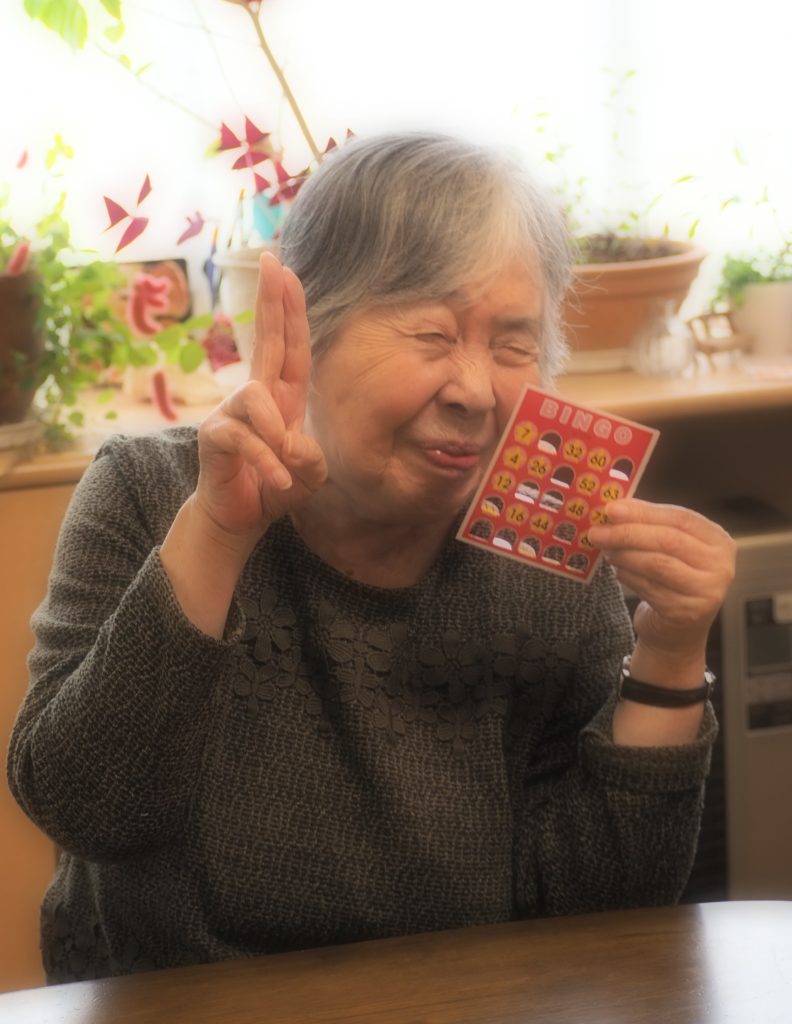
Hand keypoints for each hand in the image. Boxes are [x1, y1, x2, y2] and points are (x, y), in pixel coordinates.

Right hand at [194, 253, 326, 545]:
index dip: (289, 309)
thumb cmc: (275, 486)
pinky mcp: (214, 436)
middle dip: (270, 301)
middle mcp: (256, 396)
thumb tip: (289, 440)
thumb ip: (310, 457)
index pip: (289, 345)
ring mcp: (231, 413)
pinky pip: (245, 438)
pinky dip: (267, 463)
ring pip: (256, 399)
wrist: (240, 517)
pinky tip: (277, 482)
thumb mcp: (308, 474)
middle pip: (266, 340)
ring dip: (276, 437)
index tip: (285, 270)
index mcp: (283, 396)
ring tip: (285, 469)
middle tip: (271, 260)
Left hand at [588, 499, 735, 663]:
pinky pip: (649, 588)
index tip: (611, 509)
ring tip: (607, 550)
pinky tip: (618, 571)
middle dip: (628, 534)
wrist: (678, 630)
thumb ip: (650, 526)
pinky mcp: (686, 612)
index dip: (644, 512)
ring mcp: (706, 592)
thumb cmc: (672, 579)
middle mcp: (720, 566)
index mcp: (718, 541)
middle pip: (668, 541)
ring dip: (625, 555)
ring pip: (657, 564)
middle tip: (597, 531)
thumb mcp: (670, 548)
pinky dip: (628, 576)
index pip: (680, 518)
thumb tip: (614, 508)